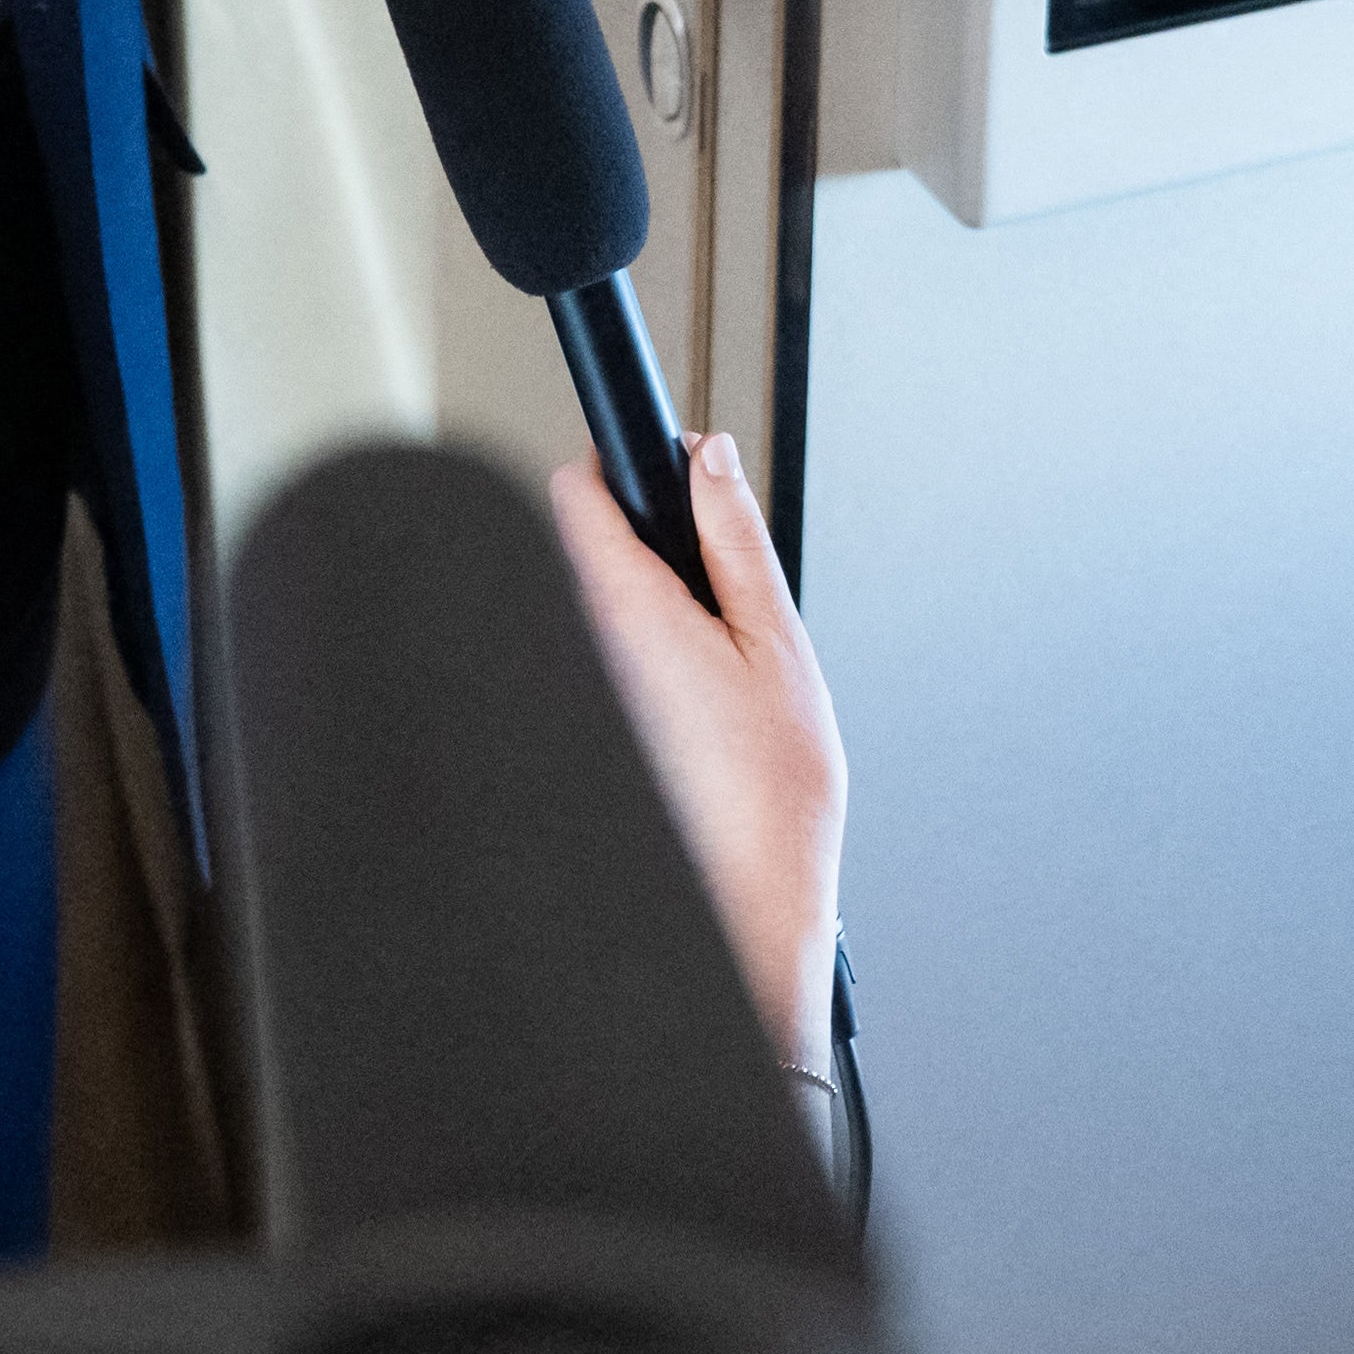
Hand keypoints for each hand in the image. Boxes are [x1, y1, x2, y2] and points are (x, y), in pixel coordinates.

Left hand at [550, 435, 845, 1055]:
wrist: (754, 894)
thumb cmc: (773, 790)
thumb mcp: (775, 639)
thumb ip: (735, 538)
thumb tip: (713, 458)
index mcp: (624, 611)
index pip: (577, 491)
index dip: (621, 463)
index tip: (665, 471)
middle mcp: (582, 648)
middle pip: (588, 547)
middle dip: (648, 544)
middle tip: (717, 582)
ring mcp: (581, 689)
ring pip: (600, 608)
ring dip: (651, 608)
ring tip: (717, 660)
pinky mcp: (591, 726)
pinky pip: (607, 663)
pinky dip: (647, 663)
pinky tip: (697, 705)